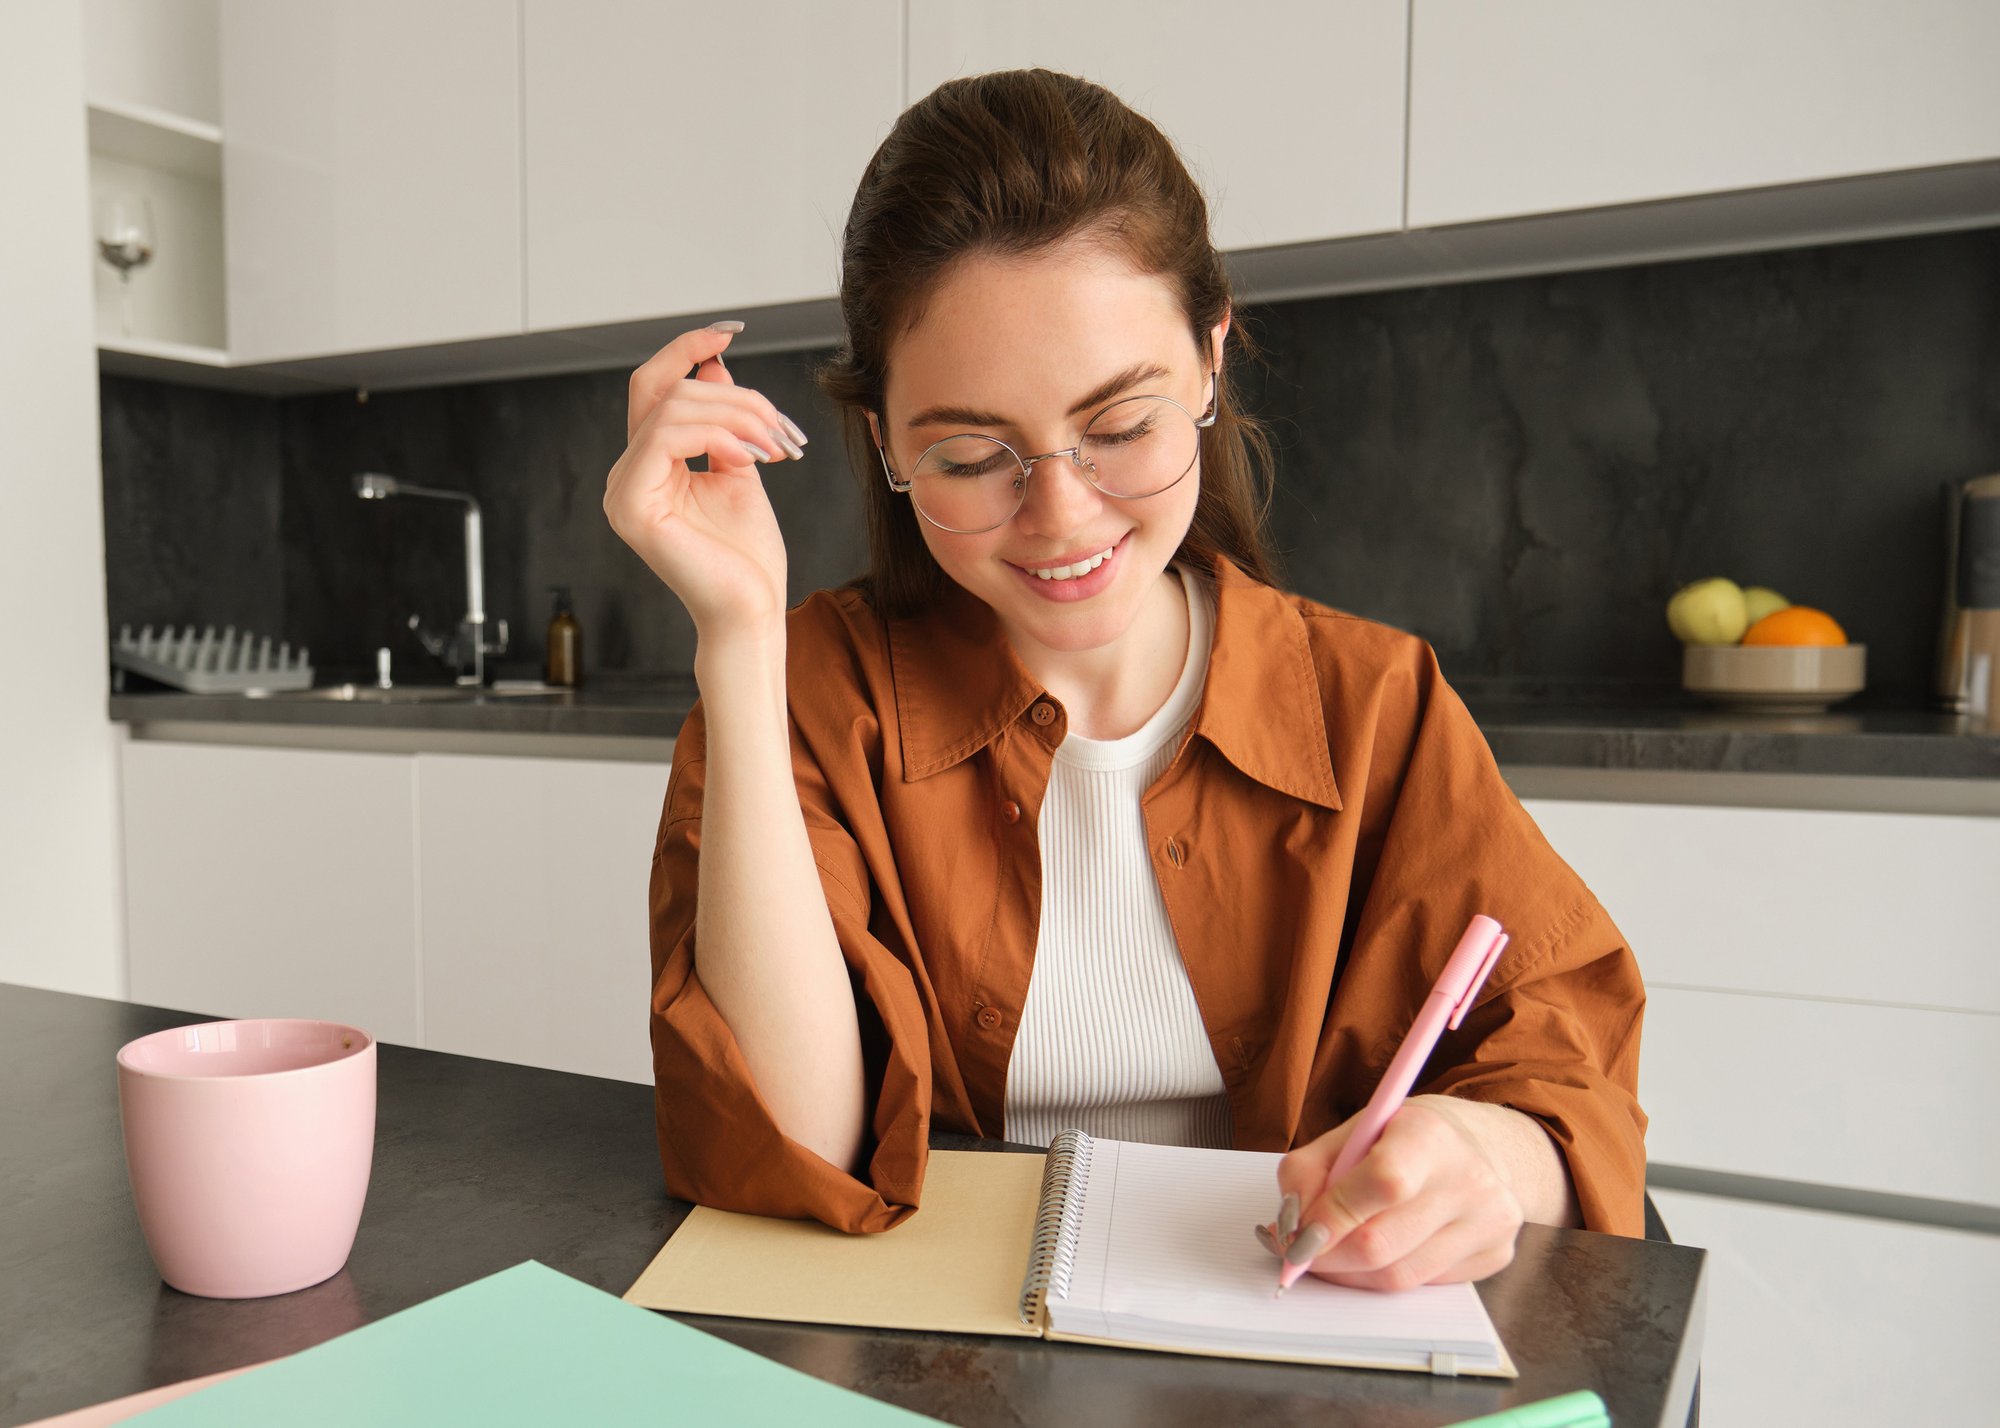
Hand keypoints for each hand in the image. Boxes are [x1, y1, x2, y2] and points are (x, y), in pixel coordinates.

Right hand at [603, 324, 812, 640]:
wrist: (752, 611)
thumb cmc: (748, 557)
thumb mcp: (740, 468)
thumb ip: (724, 420)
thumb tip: (714, 364)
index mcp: (648, 466)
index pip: (655, 387)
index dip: (687, 349)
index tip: (731, 330)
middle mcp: (626, 475)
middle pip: (667, 392)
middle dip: (735, 396)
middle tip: (783, 429)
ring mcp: (623, 492)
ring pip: (671, 409)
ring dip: (737, 416)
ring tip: (777, 447)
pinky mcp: (632, 507)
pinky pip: (665, 437)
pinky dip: (717, 436)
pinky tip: (751, 459)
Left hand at [1259, 1096, 1523, 1291]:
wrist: (1480, 1146)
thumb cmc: (1402, 1138)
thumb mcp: (1350, 1133)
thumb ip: (1308, 1171)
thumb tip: (1289, 1226)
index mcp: (1429, 1134)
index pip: (1382, 1183)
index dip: (1331, 1215)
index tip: (1296, 1232)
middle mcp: (1469, 1178)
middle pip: (1381, 1243)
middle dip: (1326, 1256)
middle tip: (1299, 1251)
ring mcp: (1489, 1222)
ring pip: (1398, 1277)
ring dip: (1350, 1274)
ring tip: (1333, 1252)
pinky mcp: (1495, 1255)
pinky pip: (1423, 1286)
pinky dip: (1385, 1277)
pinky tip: (1380, 1253)